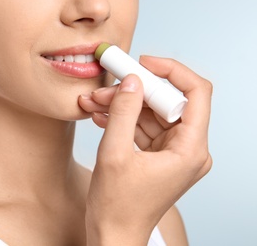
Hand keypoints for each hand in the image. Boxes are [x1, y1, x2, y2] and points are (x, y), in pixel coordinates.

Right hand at [78, 56, 212, 244]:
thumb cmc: (117, 206)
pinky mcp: (159, 156)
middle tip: (108, 85)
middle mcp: (188, 150)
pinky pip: (144, 128)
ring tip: (95, 101)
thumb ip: (122, 112)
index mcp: (190, 150)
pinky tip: (102, 115)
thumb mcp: (114, 154)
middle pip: (169, 102)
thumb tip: (131, 81)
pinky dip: (124, 120)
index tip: (143, 63)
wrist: (113, 235)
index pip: (196, 93)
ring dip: (124, 105)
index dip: (171, 71)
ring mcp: (174, 153)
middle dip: (136, 91)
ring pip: (152, 114)